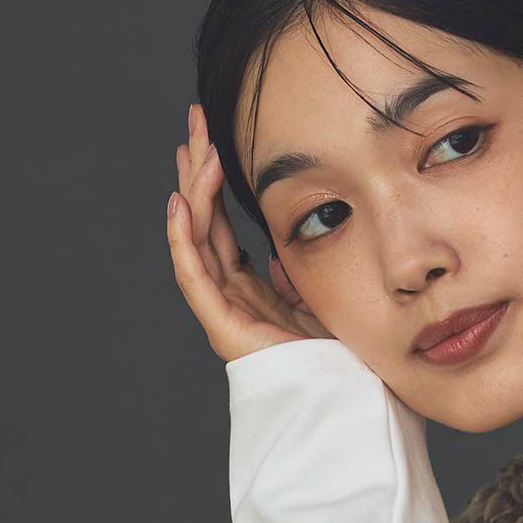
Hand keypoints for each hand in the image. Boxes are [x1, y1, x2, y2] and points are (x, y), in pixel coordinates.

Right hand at [167, 101, 330, 362]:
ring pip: (197, 239)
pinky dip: (184, 241)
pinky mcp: (225, 328)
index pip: (222, 225)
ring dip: (194, 191)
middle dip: (198, 170)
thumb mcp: (317, 302)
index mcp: (250, 290)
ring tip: (194, 148)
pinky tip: (179, 205)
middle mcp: (231, 296)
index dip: (214, 183)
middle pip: (204, 222)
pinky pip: (195, 277)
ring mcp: (225, 311)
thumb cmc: (333, 361)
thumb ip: (295, 277)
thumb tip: (283, 253)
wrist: (343, 401)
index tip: (212, 138)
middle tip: (195, 121)